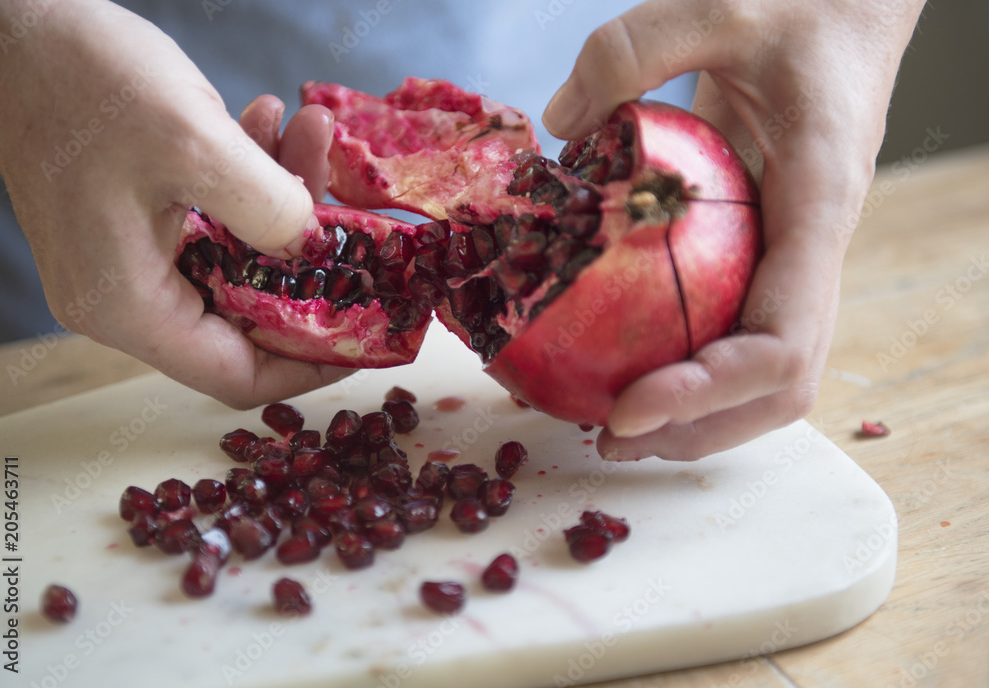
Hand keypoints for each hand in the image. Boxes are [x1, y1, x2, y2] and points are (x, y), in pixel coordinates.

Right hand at [0, 0, 346, 406]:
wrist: (12, 22)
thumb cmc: (83, 79)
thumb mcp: (195, 144)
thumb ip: (270, 210)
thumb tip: (313, 247)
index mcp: (129, 306)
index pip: (236, 376)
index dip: (310, 364)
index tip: (368, 333)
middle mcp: (123, 299)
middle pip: (245, 316)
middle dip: (309, 261)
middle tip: (352, 211)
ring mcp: (125, 261)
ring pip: (237, 260)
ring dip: (283, 201)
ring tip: (311, 132)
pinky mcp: (131, 223)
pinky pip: (210, 223)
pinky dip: (247, 183)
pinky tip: (268, 123)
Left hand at [543, 0, 923, 459]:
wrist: (849, 2)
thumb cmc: (802, 0)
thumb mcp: (720, 2)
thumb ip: (632, 52)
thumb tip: (558, 127)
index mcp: (819, 204)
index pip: (782, 340)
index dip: (708, 392)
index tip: (627, 408)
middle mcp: (814, 249)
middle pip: (781, 385)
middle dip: (700, 429)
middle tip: (609, 436)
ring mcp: (793, 255)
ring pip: (764, 372)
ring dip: (695, 415)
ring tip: (613, 425)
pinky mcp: (764, 249)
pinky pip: (737, 329)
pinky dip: (687, 365)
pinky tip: (626, 360)